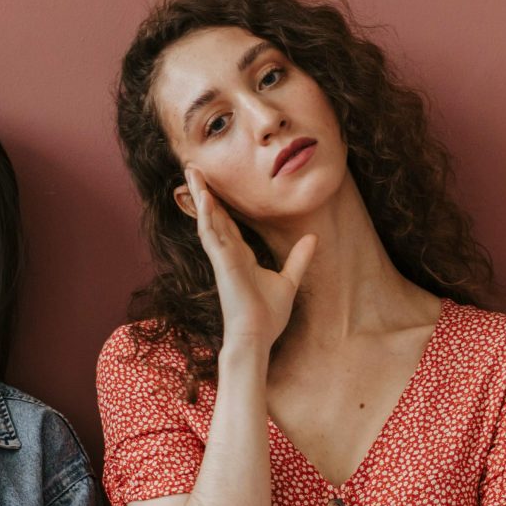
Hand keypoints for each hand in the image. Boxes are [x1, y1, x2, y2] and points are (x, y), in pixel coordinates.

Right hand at [184, 165, 315, 352]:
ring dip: (201, 195)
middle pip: (214, 216)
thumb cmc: (268, 316)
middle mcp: (228, 254)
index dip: (221, 204)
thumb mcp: (289, 281)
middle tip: (194, 167)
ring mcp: (222, 258)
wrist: (257, 337)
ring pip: (209, 220)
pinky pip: (212, 235)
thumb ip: (298, 259)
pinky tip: (205, 198)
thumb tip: (313, 238)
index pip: (228, 224)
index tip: (212, 186)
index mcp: (241, 257)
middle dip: (204, 192)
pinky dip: (207, 216)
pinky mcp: (222, 264)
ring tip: (192, 171)